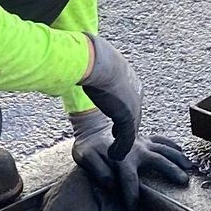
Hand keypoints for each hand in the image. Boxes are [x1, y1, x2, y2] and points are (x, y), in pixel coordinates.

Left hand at [69, 109, 194, 209]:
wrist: (90, 128)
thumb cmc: (88, 148)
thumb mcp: (86, 158)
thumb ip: (97, 170)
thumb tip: (109, 183)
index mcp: (121, 157)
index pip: (128, 178)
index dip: (131, 193)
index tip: (132, 208)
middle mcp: (135, 149)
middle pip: (157, 160)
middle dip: (171, 171)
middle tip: (184, 182)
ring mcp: (141, 142)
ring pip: (164, 149)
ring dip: (177, 158)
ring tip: (189, 167)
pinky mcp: (144, 138)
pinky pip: (161, 140)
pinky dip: (172, 145)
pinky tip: (182, 151)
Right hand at [80, 33, 142, 165]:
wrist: (94, 60)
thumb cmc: (88, 56)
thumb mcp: (93, 62)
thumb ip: (90, 69)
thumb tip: (75, 61)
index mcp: (129, 77)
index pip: (129, 100)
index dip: (122, 113)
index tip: (116, 125)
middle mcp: (135, 90)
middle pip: (132, 115)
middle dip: (124, 128)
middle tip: (119, 141)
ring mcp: (133, 104)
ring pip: (131, 128)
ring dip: (124, 142)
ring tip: (116, 152)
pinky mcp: (127, 116)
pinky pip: (127, 137)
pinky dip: (121, 147)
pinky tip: (114, 154)